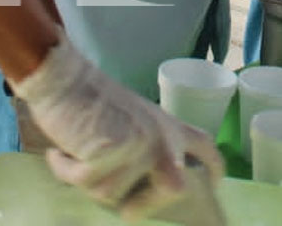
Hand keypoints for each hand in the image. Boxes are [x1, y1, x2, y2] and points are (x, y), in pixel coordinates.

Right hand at [10, 34, 224, 217]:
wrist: (65, 78)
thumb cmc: (90, 101)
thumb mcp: (132, 121)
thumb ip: (145, 149)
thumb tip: (141, 192)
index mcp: (168, 127)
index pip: (205, 147)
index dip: (214, 168)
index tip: (216, 182)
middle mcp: (161, 137)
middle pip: (173, 189)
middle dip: (145, 204)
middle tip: (123, 203)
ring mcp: (139, 144)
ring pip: (113, 194)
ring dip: (88, 178)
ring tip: (81, 150)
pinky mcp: (113, 151)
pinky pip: (86, 182)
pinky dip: (67, 170)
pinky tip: (64, 150)